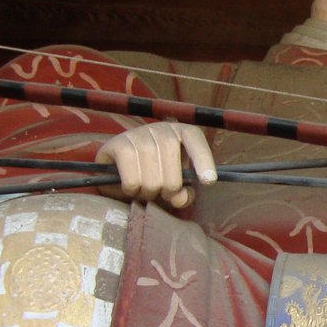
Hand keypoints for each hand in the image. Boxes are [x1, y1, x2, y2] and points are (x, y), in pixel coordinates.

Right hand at [97, 121, 214, 208]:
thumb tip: (180, 198)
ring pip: (152, 178)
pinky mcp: (118, 144)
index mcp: (180, 132)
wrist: (117, 169)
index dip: (203, 160)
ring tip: (145, 190)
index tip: (208, 181)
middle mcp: (160, 128)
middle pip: (173, 167)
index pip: (195, 139)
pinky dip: (132, 190)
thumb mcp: (174, 185)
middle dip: (168, 189)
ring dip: (149, 192)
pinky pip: (131, 179)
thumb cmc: (153, 175)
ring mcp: (138, 134)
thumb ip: (183, 194)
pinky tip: (131, 188)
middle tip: (161, 193)